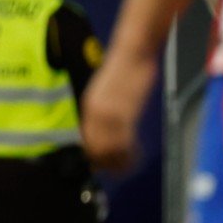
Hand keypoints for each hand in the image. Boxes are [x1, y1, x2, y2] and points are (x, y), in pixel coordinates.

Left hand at [80, 50, 158, 170]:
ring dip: (119, 162)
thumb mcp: (105, 92)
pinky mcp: (125, 112)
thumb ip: (102, 112)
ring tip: (128, 164)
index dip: (94, 157)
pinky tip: (136, 154)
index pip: (86, 141)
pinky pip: (125, 142)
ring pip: (109, 150)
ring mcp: (109, 114)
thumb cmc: (124, 71)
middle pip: (96, 150)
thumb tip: (103, 133)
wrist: (133, 53)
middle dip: (106, 163)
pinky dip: (130, 153)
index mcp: (89, 108)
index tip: (102, 166)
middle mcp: (95, 113)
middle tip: (119, 169)